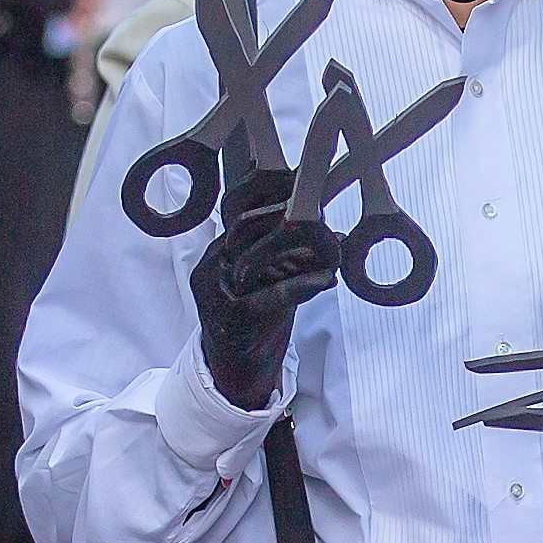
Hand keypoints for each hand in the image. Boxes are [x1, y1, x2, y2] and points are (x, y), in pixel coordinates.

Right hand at [189, 162, 339, 411]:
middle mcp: (214, 264)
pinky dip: (300, 287)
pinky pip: (267, 297)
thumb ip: (291, 248)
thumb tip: (328, 224)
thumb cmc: (257, 315)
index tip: (301, 174)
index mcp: (222, 248)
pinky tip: (326, 281)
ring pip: (254, 257)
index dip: (266, 186)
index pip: (237, 204)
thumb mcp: (272, 274)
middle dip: (284, 211)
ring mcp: (218, 292)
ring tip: (327, 244)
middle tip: (319, 207)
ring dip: (294, 247)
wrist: (236, 368)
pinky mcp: (232, 320)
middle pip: (245, 224)